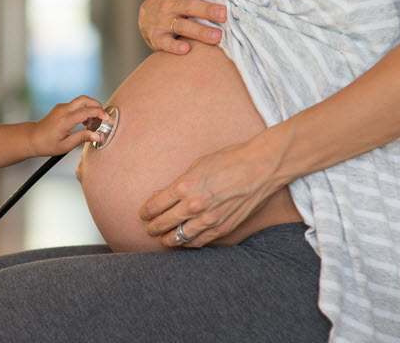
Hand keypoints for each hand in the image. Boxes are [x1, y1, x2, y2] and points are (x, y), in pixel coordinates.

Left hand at [29, 95, 109, 156]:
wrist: (32, 138)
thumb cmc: (47, 144)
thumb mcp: (66, 145)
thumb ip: (82, 138)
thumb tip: (98, 136)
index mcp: (65, 120)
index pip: (86, 111)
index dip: (99, 113)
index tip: (106, 119)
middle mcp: (63, 110)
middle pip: (85, 99)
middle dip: (97, 106)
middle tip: (102, 117)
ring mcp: (61, 107)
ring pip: (81, 101)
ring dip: (90, 108)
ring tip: (92, 124)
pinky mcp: (61, 108)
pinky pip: (76, 105)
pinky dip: (84, 110)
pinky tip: (84, 123)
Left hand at [138, 138, 284, 246]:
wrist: (260, 167)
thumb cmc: (229, 160)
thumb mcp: (197, 166)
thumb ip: (178, 184)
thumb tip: (160, 196)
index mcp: (184, 186)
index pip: (154, 206)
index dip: (145, 212)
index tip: (143, 214)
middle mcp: (194, 205)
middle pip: (163, 223)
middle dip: (152, 227)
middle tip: (149, 228)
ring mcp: (209, 218)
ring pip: (179, 237)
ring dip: (167, 239)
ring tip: (163, 239)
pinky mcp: (223, 227)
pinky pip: (199, 241)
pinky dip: (188, 243)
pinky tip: (184, 241)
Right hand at [139, 0, 235, 54]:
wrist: (145, 17)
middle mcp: (171, 4)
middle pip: (191, 6)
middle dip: (208, 10)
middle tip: (224, 14)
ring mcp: (163, 21)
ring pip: (182, 26)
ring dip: (199, 31)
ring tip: (217, 37)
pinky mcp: (156, 37)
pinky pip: (164, 42)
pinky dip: (174, 46)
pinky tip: (185, 50)